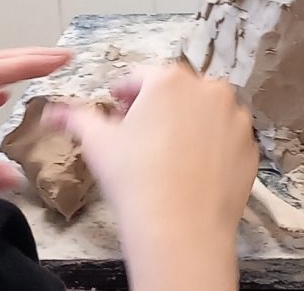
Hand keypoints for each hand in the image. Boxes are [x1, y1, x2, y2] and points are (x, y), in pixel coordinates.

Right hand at [46, 65, 256, 290]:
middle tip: (139, 133)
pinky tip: (192, 170)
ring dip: (188, 124)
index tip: (117, 105)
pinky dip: (212, 148)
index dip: (124, 92)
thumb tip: (54, 112)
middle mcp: (210, 90)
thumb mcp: (97, 144)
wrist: (180, 227)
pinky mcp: (250, 146)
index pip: (141, 77)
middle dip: (157, 107)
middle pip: (177, 92)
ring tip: (166, 154)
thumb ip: (76, 118)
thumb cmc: (135, 181)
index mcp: (170, 81)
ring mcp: (235, 118)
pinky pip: (226, 139)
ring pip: (206, 113)